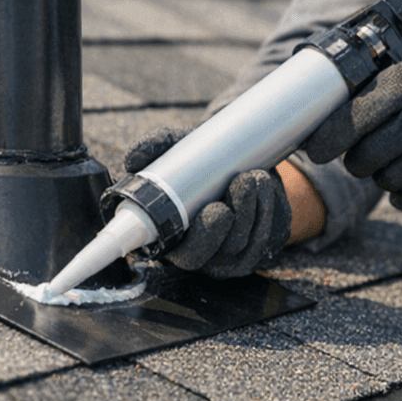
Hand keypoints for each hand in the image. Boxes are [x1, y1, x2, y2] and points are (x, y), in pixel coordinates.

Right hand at [122, 126, 291, 277]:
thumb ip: (155, 148)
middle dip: (231, 223)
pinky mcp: (258, 246)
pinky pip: (267, 236)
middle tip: (240, 186)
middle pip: (214, 253)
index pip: (184, 254)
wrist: (241, 158)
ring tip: (255, 176)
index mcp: (170, 234)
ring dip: (254, 206)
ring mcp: (230, 253)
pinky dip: (269, 209)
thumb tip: (132, 159)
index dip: (202, 238)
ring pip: (244, 243)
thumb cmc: (203, 159)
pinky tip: (266, 188)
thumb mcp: (181, 146)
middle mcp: (199, 250)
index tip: (216, 209)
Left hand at [303, 53, 401, 212]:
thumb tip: (324, 123)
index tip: (316, 149)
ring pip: (386, 180)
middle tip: (365, 154)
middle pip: (365, 157)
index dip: (327, 139)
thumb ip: (374, 95)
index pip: (351, 119)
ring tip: (398, 161)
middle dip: (358, 160)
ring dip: (384, 176)